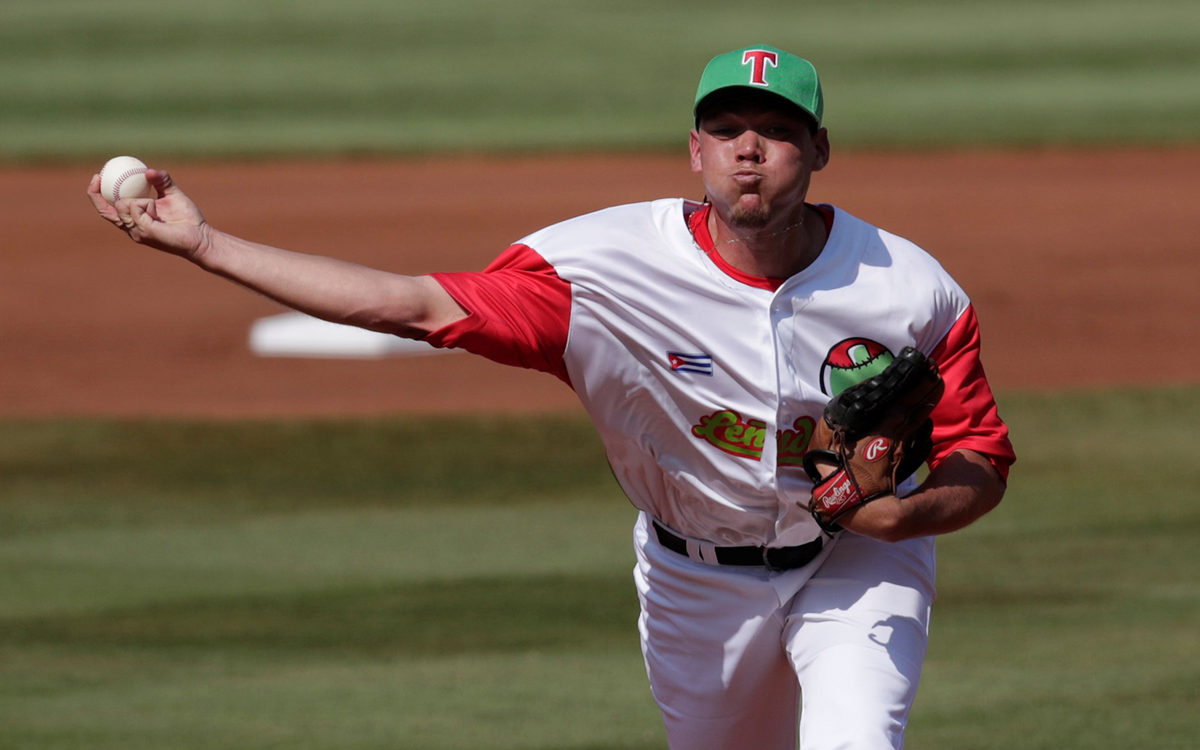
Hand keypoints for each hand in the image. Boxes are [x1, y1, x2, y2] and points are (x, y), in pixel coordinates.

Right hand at [88, 169, 211, 260]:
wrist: (201, 236)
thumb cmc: (188, 219)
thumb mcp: (173, 194)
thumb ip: (162, 181)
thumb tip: (148, 171)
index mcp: (134, 220)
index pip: (108, 209)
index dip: (97, 194)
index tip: (98, 176)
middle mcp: (132, 228)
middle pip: (105, 211)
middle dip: (96, 194)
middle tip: (98, 176)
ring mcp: (137, 232)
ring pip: (122, 206)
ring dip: (138, 199)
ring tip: (154, 206)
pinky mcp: (144, 233)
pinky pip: (136, 210)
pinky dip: (145, 204)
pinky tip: (155, 210)